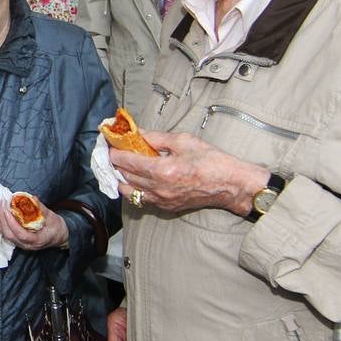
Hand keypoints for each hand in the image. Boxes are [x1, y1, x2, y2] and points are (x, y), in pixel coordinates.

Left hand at [0, 198, 68, 250]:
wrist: (59, 237)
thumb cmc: (56, 228)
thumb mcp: (52, 217)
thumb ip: (41, 209)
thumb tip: (33, 198)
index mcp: (37, 240)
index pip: (21, 234)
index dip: (12, 222)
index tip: (8, 210)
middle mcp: (27, 245)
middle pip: (9, 235)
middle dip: (3, 219)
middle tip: (3, 203)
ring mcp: (21, 244)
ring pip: (6, 235)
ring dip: (1, 220)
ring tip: (2, 206)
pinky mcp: (18, 241)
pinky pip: (6, 233)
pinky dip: (3, 223)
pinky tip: (3, 213)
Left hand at [111, 131, 268, 215]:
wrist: (231, 185)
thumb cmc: (211, 160)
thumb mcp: (183, 141)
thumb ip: (156, 138)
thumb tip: (136, 133)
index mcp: (163, 170)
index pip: (128, 162)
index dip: (115, 153)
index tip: (110, 145)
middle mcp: (159, 188)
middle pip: (125, 176)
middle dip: (116, 164)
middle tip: (112, 153)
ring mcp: (162, 200)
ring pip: (130, 191)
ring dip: (121, 178)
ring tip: (120, 167)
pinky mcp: (166, 207)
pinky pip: (141, 199)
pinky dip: (133, 189)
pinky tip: (134, 179)